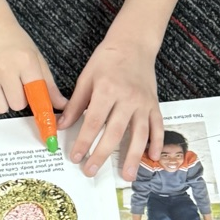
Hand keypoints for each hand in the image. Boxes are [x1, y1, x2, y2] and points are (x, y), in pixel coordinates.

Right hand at [0, 18, 66, 113]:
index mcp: (26, 60)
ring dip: (1, 101)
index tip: (48, 131)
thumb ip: (48, 84)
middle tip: (15, 83)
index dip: (43, 112)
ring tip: (1, 83)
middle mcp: (5, 66)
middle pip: (16, 105)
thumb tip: (62, 106)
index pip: (37, 94)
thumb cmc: (14, 42)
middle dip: (18, 99)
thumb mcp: (36, 57)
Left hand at [57, 36, 162, 179]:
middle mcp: (126, 97)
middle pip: (114, 132)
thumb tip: (61, 125)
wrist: (133, 43)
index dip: (83, 141)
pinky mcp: (154, 103)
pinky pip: (158, 126)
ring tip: (126, 176)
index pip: (93, 121)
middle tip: (91, 171)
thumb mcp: (86, 77)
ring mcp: (143, 102)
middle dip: (102, 154)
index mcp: (106, 89)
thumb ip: (75, 103)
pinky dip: (157, 142)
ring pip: (139, 133)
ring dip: (133, 156)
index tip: (75, 157)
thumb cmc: (107, 59)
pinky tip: (152, 158)